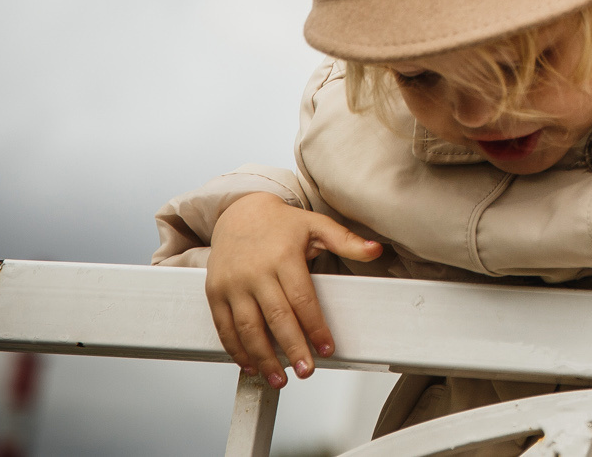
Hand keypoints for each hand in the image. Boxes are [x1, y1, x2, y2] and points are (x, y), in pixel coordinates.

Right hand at [204, 192, 381, 385]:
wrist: (238, 213)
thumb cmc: (281, 224)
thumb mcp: (316, 225)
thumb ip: (346, 241)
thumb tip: (376, 250)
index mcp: (283, 257)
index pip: (302, 299)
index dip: (316, 327)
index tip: (327, 349)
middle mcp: (256, 272)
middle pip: (277, 318)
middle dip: (293, 349)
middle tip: (307, 371)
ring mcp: (233, 284)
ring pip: (248, 328)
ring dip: (263, 357)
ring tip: (280, 379)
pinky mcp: (215, 293)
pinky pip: (224, 327)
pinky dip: (236, 349)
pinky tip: (251, 365)